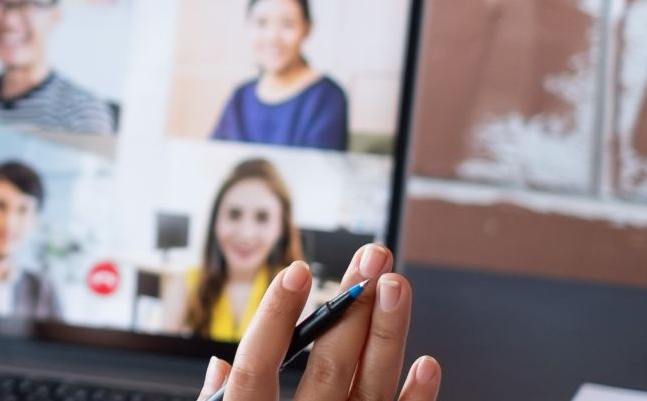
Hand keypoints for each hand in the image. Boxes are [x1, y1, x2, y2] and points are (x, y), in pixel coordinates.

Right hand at [195, 245, 441, 400]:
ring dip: (387, 332)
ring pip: (371, 386)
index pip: (257, 366)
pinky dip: (416, 396)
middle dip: (352, 307)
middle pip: (328, 368)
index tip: (298, 272)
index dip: (276, 317)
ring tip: (397, 284)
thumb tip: (219, 366)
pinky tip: (427, 362)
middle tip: (372, 259)